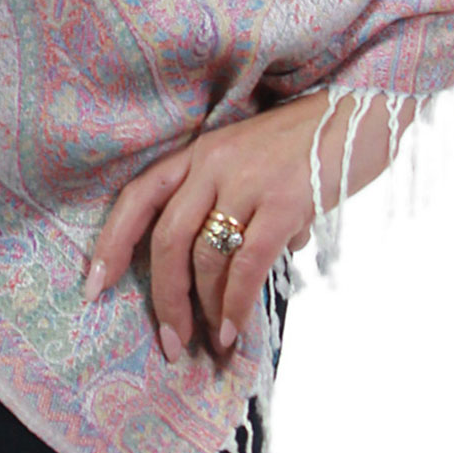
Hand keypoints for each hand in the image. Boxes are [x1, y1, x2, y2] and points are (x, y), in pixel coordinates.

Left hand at [81, 91, 405, 364]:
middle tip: (171, 342)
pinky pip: (247, 264)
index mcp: (199, 152)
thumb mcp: (256, 163)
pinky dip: (237, 305)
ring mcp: (246, 180)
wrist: (360, 109)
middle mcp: (213, 163)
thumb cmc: (308, 142)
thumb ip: (239, 209)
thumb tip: (245, 272)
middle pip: (167, 239)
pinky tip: (235, 332)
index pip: (139, 197)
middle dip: (164, 298)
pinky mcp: (282, 201)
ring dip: (207, 310)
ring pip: (206, 257)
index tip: (94, 287)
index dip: (112, 243)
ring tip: (214, 344)